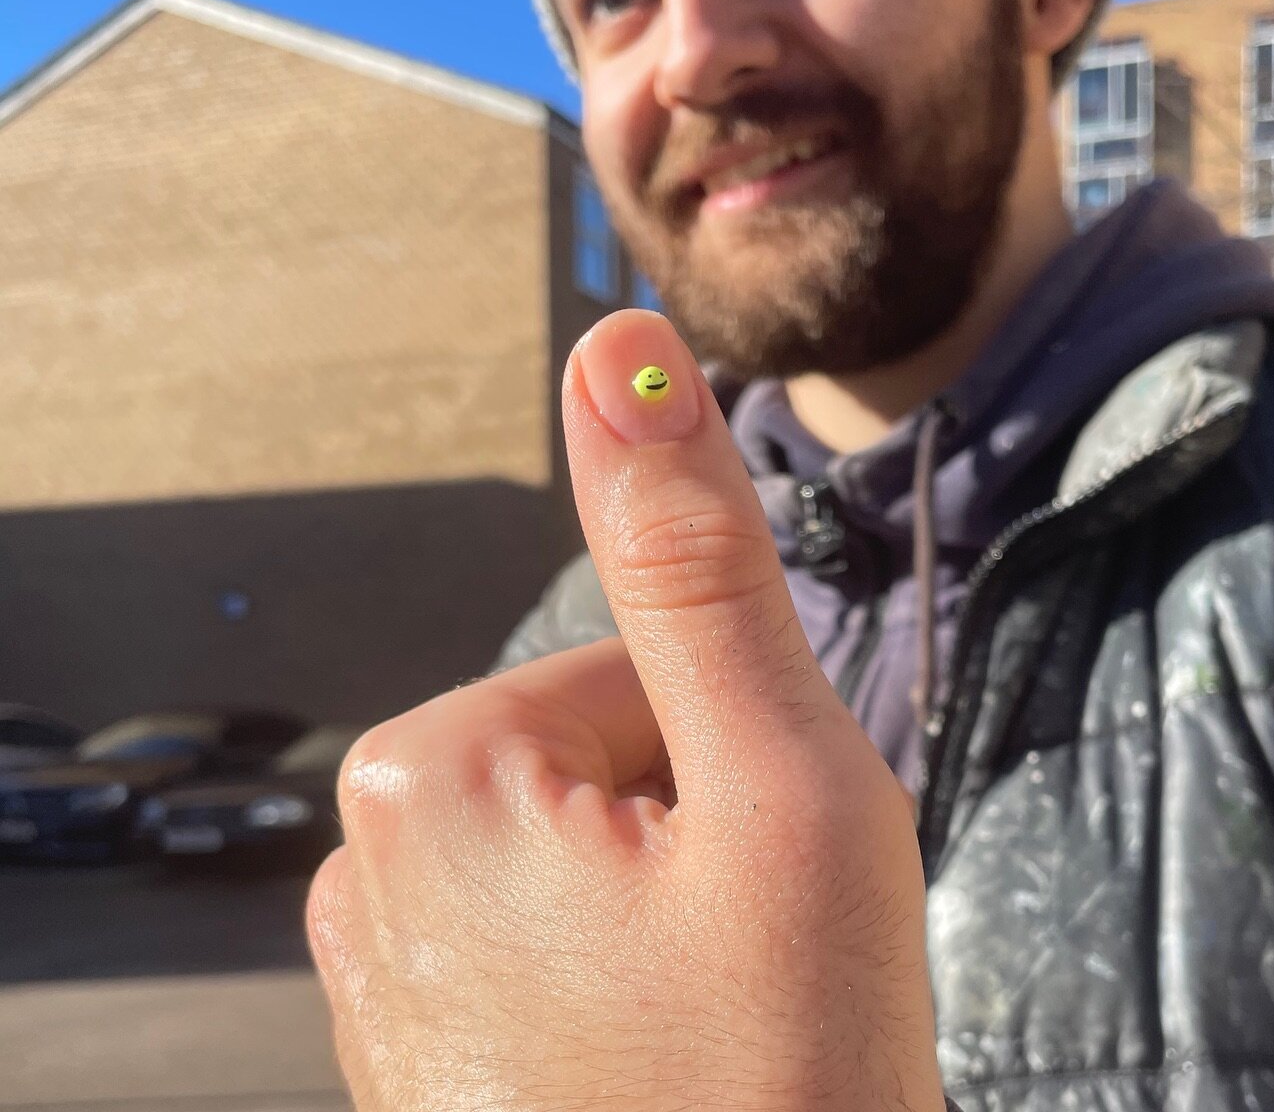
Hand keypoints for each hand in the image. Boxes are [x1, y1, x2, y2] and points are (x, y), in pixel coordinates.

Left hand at [307, 310, 944, 1111]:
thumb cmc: (789, 1084)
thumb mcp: (778, 783)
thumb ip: (693, 557)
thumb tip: (619, 352)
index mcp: (428, 779)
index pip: (638, 673)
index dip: (740, 764)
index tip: (759, 887)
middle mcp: (367, 865)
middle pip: (606, 754)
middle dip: (705, 830)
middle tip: (749, 965)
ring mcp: (385, 964)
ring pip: (595, 841)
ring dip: (680, 899)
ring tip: (717, 1022)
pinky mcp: (421, 1036)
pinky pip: (560, 927)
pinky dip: (633, 967)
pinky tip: (667, 1059)